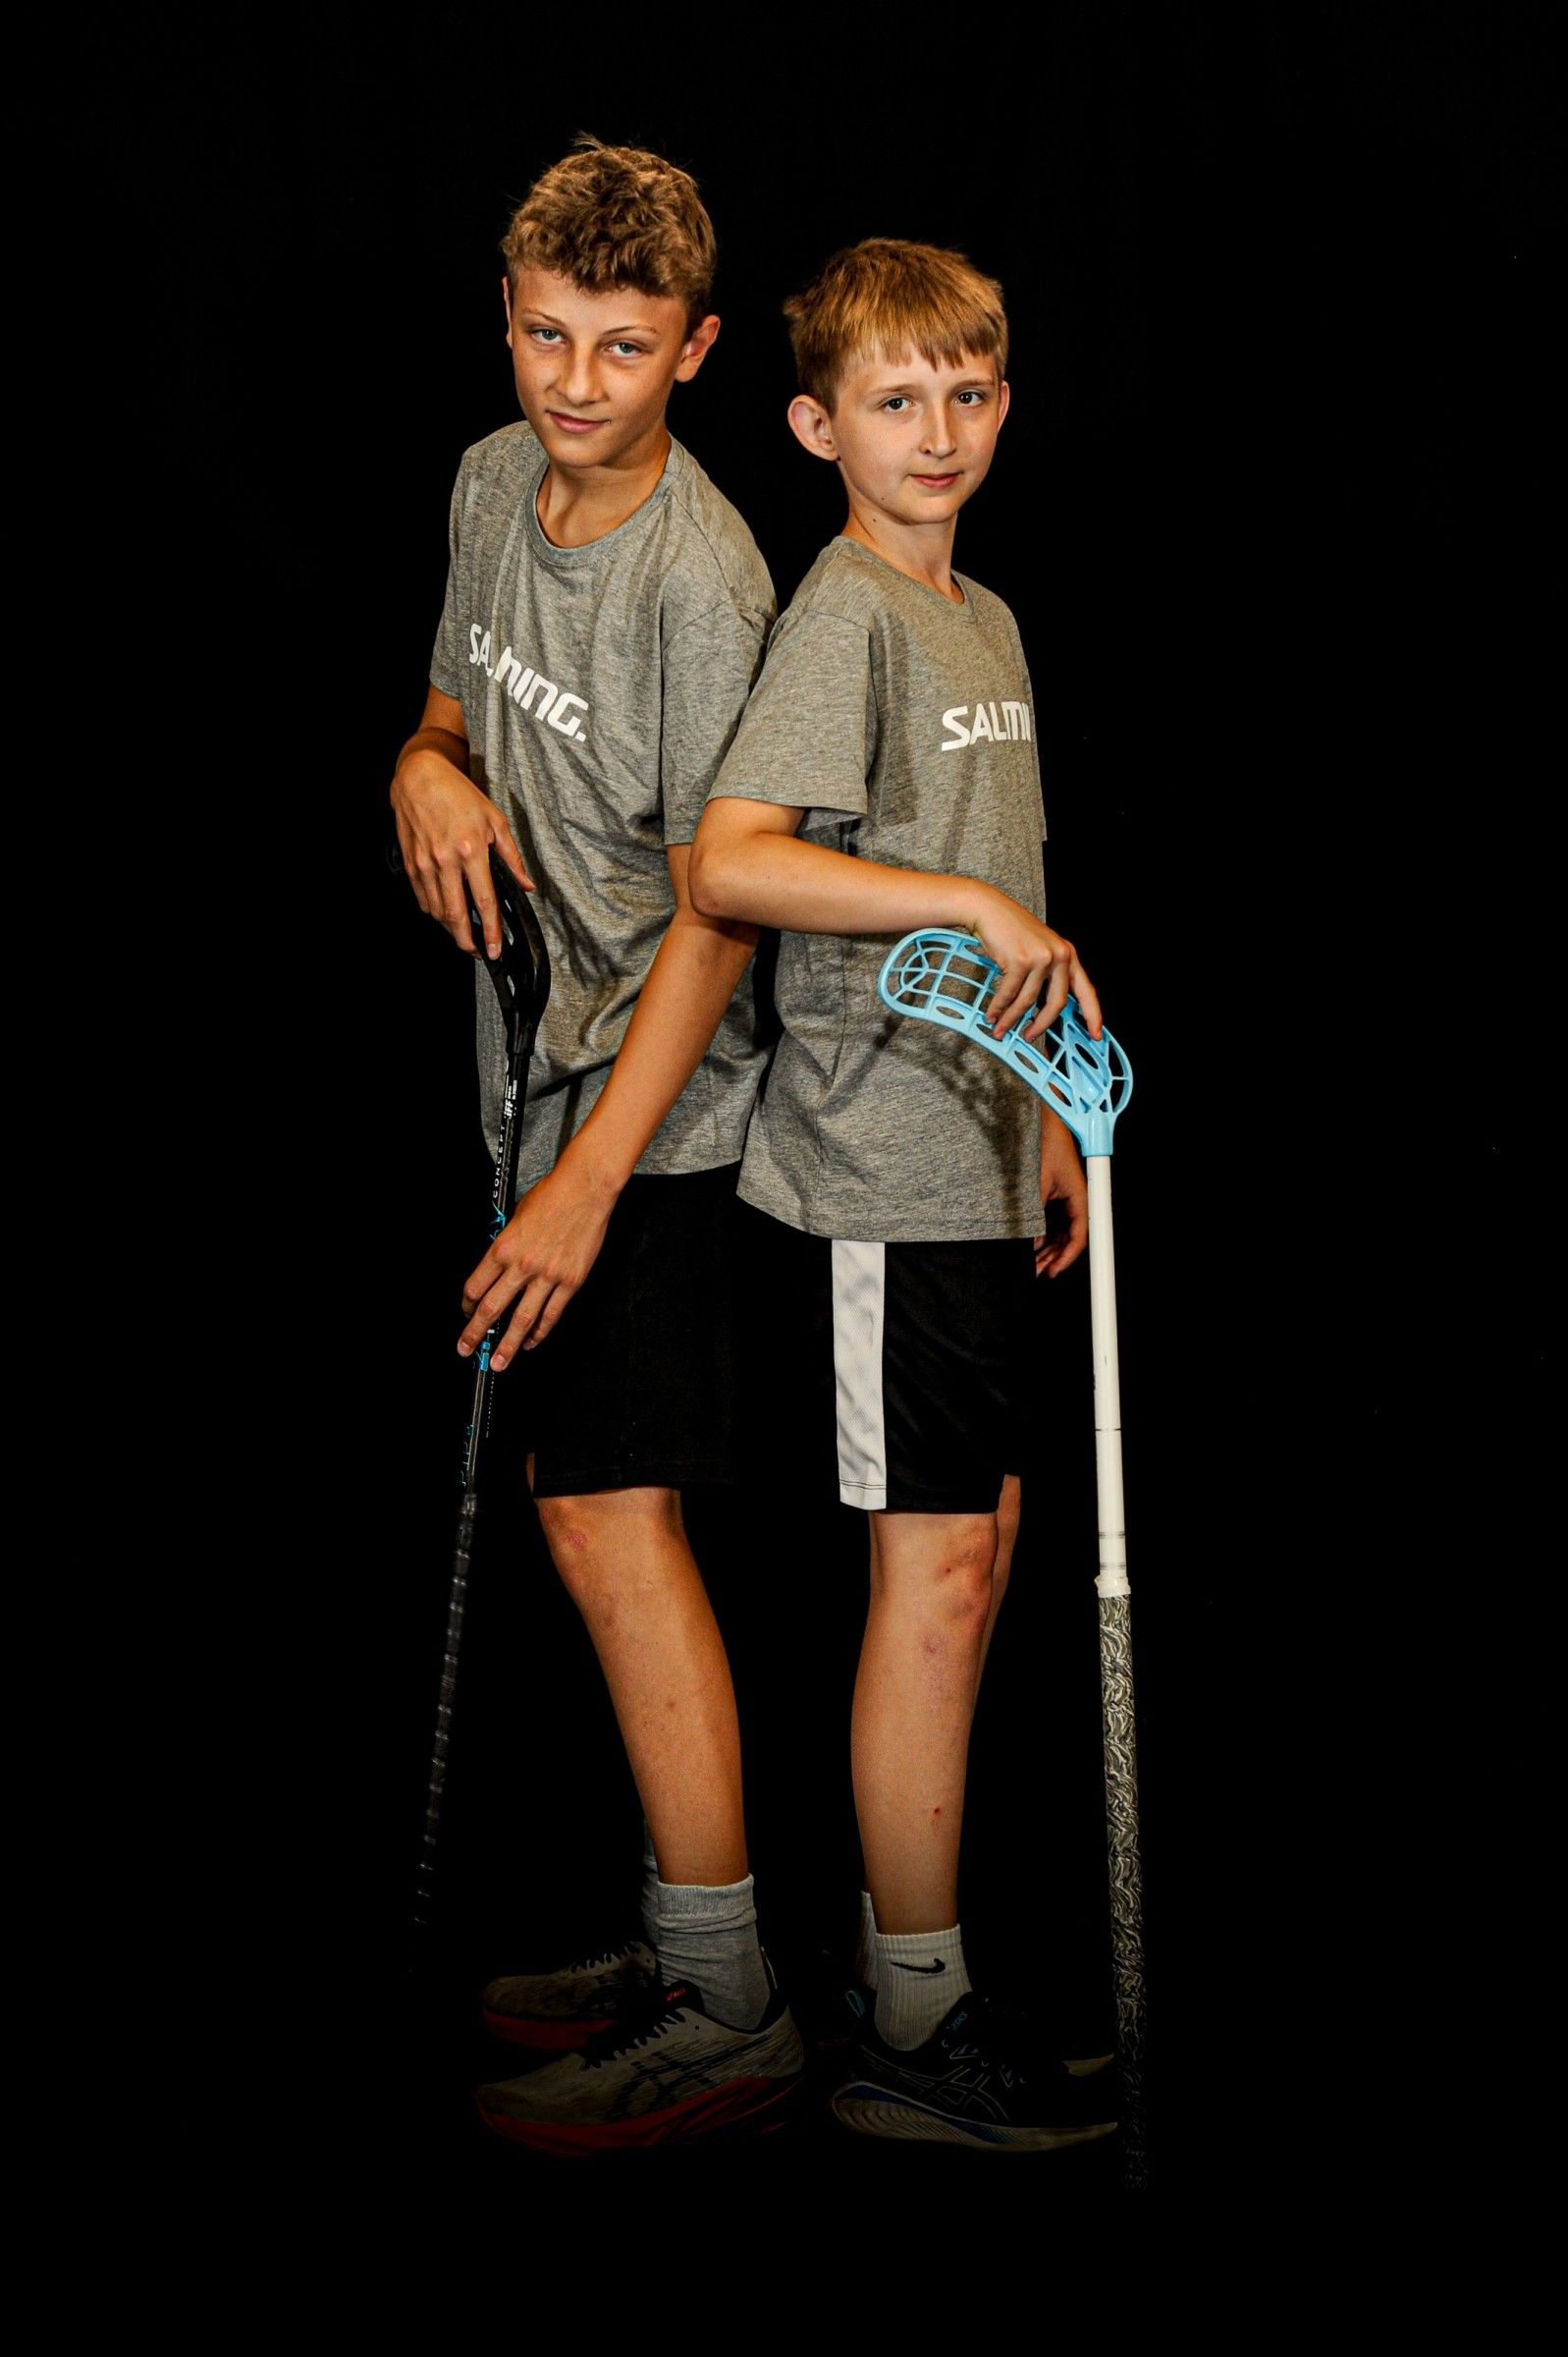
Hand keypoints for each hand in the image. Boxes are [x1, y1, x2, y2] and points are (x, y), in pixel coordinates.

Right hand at [391, 751, 531, 959]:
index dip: (492, 931)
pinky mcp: (411, 863)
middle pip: (457, 915)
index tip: (495, 949)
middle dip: (468, 942)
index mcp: (471, 850)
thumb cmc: (458, 794)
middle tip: (479, 953)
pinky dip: (434, 912)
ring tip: (465, 936)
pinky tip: (445, 915)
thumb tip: (526, 884)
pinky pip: (422, 898)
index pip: (485, 901)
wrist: (419, 777)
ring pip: (437, 911)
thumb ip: (511, 856)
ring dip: (451, 930)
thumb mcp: (495, 819)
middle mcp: (446, 860)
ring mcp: (425, 864)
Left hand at [457, 1156, 617, 1367]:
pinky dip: (539, 1332)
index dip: (466, 1304)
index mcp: (503, 1248)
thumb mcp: (515, 1217)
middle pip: (491, 1308)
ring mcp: (547, 1276)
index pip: (475, 1286)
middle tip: (466, 1348)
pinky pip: (551, 1314)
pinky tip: (531, 1342)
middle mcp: (522, 1265)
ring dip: (507, 1345)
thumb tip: (498, 1266)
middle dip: (476, 1334)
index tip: (465, 1313)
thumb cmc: (551, 1196)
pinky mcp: (570, 1282)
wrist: (584, 1190)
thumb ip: (505, 1245)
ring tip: (499, 1362)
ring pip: (521, 1319)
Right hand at [967, 888, 1101, 1042]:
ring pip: (1028, 1001)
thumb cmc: (1012, 931)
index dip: (1093, 1015)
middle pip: (1056, 1003)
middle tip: (1030, 1036)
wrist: (989, 909)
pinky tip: (992, 1014)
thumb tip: (1045, 1010)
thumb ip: (1049, 974)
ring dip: (1011, 1019)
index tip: (1096, 1035)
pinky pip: (1009, 994)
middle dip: (1041, 1025)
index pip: (1086, 990)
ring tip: (1001, 1028)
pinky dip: (998, 1008)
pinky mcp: (1020, 961)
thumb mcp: (1040, 949)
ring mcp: (1041, 958)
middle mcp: (1059, 955)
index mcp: (1068, 955)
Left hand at [1034, 1110, 1087, 1277]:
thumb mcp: (1035, 1183)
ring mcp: (1064, 1198)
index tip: (1052, 1271)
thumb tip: (1028, 1239)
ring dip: (1046, 1248)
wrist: (1042, 1122)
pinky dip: (1041, 1234)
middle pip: (1069, 1238)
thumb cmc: (1044, 1146)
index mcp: (1079, 1197)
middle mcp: (1074, 1201)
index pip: (1078, 1236)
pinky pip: (1050, 1221)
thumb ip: (1033, 1212)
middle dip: (1054, 1257)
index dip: (1066, 1258)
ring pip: (1059, 1232)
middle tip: (1036, 1272)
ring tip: (1032, 1264)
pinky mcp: (1053, 1195)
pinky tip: (1029, 1245)